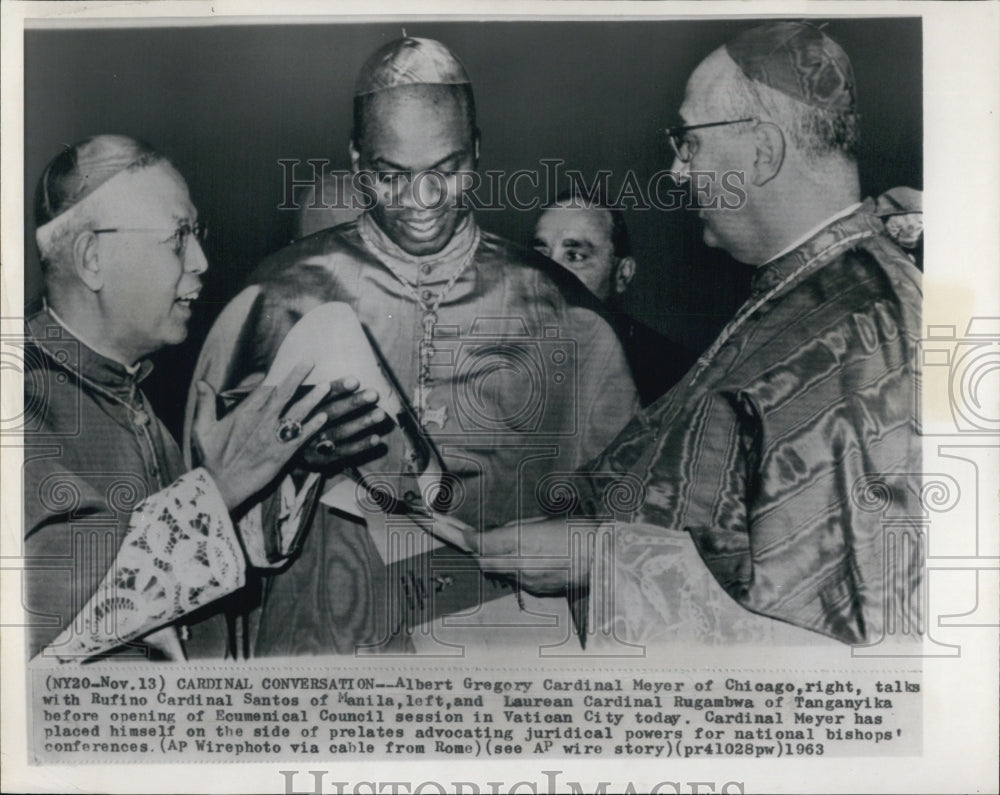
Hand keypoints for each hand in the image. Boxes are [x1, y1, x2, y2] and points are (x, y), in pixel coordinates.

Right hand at [191, 361, 330, 509]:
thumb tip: (200, 382)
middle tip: (311, 360)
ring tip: (326, 386)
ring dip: (312, 399)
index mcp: (244, 412)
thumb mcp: (201, 429)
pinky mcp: (282, 454)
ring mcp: (274, 436)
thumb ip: (204, 404)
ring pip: (297, 413)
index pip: (264, 387)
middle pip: (283, 393)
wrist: (220, 487)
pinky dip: (313, 427)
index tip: (290, 360)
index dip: (278, 373)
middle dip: (298, 376)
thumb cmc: (210, 458)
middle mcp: (262, 421)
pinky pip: (301, 437)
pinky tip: (324, 418)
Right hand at [297, 379, 387, 469]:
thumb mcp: (290, 401)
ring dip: (361, 423)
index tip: (355, 381)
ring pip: (339, 433)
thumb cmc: (291, 417)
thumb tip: (327, 373)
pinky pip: (342, 452)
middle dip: (353, 403)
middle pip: (332, 413)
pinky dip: (360, 446)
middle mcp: (306, 424)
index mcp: (299, 406)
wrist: (273, 452)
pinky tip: (377, 439)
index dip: (337, 388)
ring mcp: (313, 443)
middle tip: (374, 394)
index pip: (320, 395)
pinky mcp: (320, 459)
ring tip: (381, 414)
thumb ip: (306, 388)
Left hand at [463, 518, 593, 594]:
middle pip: (482, 559)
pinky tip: (528, 557)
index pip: (479, 542)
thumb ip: (514, 529)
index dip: (460, 535)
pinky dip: (513, 568)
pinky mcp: (537, 589)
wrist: (605, 558)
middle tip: (466, 536)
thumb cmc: (579, 532)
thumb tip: (494, 533)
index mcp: (521, 541)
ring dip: (494, 558)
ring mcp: (528, 580)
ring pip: (497, 570)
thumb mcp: (543, 520)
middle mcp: (520, 564)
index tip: (451, 528)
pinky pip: (515, 578)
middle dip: (474, 548)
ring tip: (504, 544)